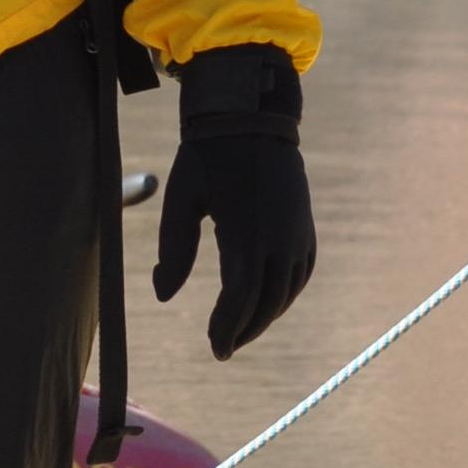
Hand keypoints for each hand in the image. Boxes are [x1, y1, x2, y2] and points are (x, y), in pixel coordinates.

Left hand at [152, 134, 316, 357]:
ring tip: (241, 331)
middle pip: (266, 303)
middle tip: (224, 348)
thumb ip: (173, 249)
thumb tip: (162, 294)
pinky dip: (285, 294)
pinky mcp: (305, 226)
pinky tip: (267, 302)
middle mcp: (279, 239)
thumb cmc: (207, 158)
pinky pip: (301, 273)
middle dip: (245, 329)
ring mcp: (297, 233)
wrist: (251, 120)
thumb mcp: (180, 200)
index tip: (214, 347)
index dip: (227, 327)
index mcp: (245, 233)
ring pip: (286, 292)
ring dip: (265, 316)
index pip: (240, 298)